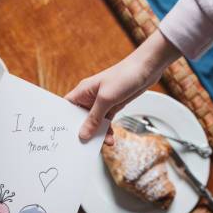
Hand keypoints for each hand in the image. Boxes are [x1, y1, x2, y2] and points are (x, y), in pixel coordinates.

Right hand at [65, 30, 179, 142]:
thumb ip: (94, 118)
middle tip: (86, 143)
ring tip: (104, 142)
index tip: (66, 135)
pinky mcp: (112, 106)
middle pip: (80, 119)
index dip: (64, 121)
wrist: (147, 68)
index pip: (67, 108)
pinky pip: (105, 122)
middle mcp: (90, 97)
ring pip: (94, 123)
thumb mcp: (106, 99)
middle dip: (84, 131)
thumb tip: (83, 134)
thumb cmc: (125, 75)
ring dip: (98, 134)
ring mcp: (101, 102)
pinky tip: (110, 137)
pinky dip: (107, 130)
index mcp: (83, 91)